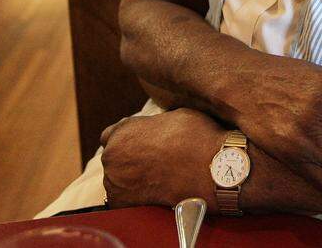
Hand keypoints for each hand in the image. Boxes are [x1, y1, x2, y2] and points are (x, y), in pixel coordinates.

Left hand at [100, 108, 221, 207]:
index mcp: (122, 132)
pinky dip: (136, 197)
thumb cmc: (196, 138)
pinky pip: (124, 199)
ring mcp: (115, 183)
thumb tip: (157, 128)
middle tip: (152, 162)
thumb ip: (154, 124)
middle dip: (128, 159)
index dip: (127, 139)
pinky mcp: (124, 205)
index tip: (139, 144)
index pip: (111, 135)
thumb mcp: (174, 116)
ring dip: (131, 179)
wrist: (210, 171)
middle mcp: (112, 157)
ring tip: (156, 179)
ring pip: (118, 179)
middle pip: (114, 158)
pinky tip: (154, 192)